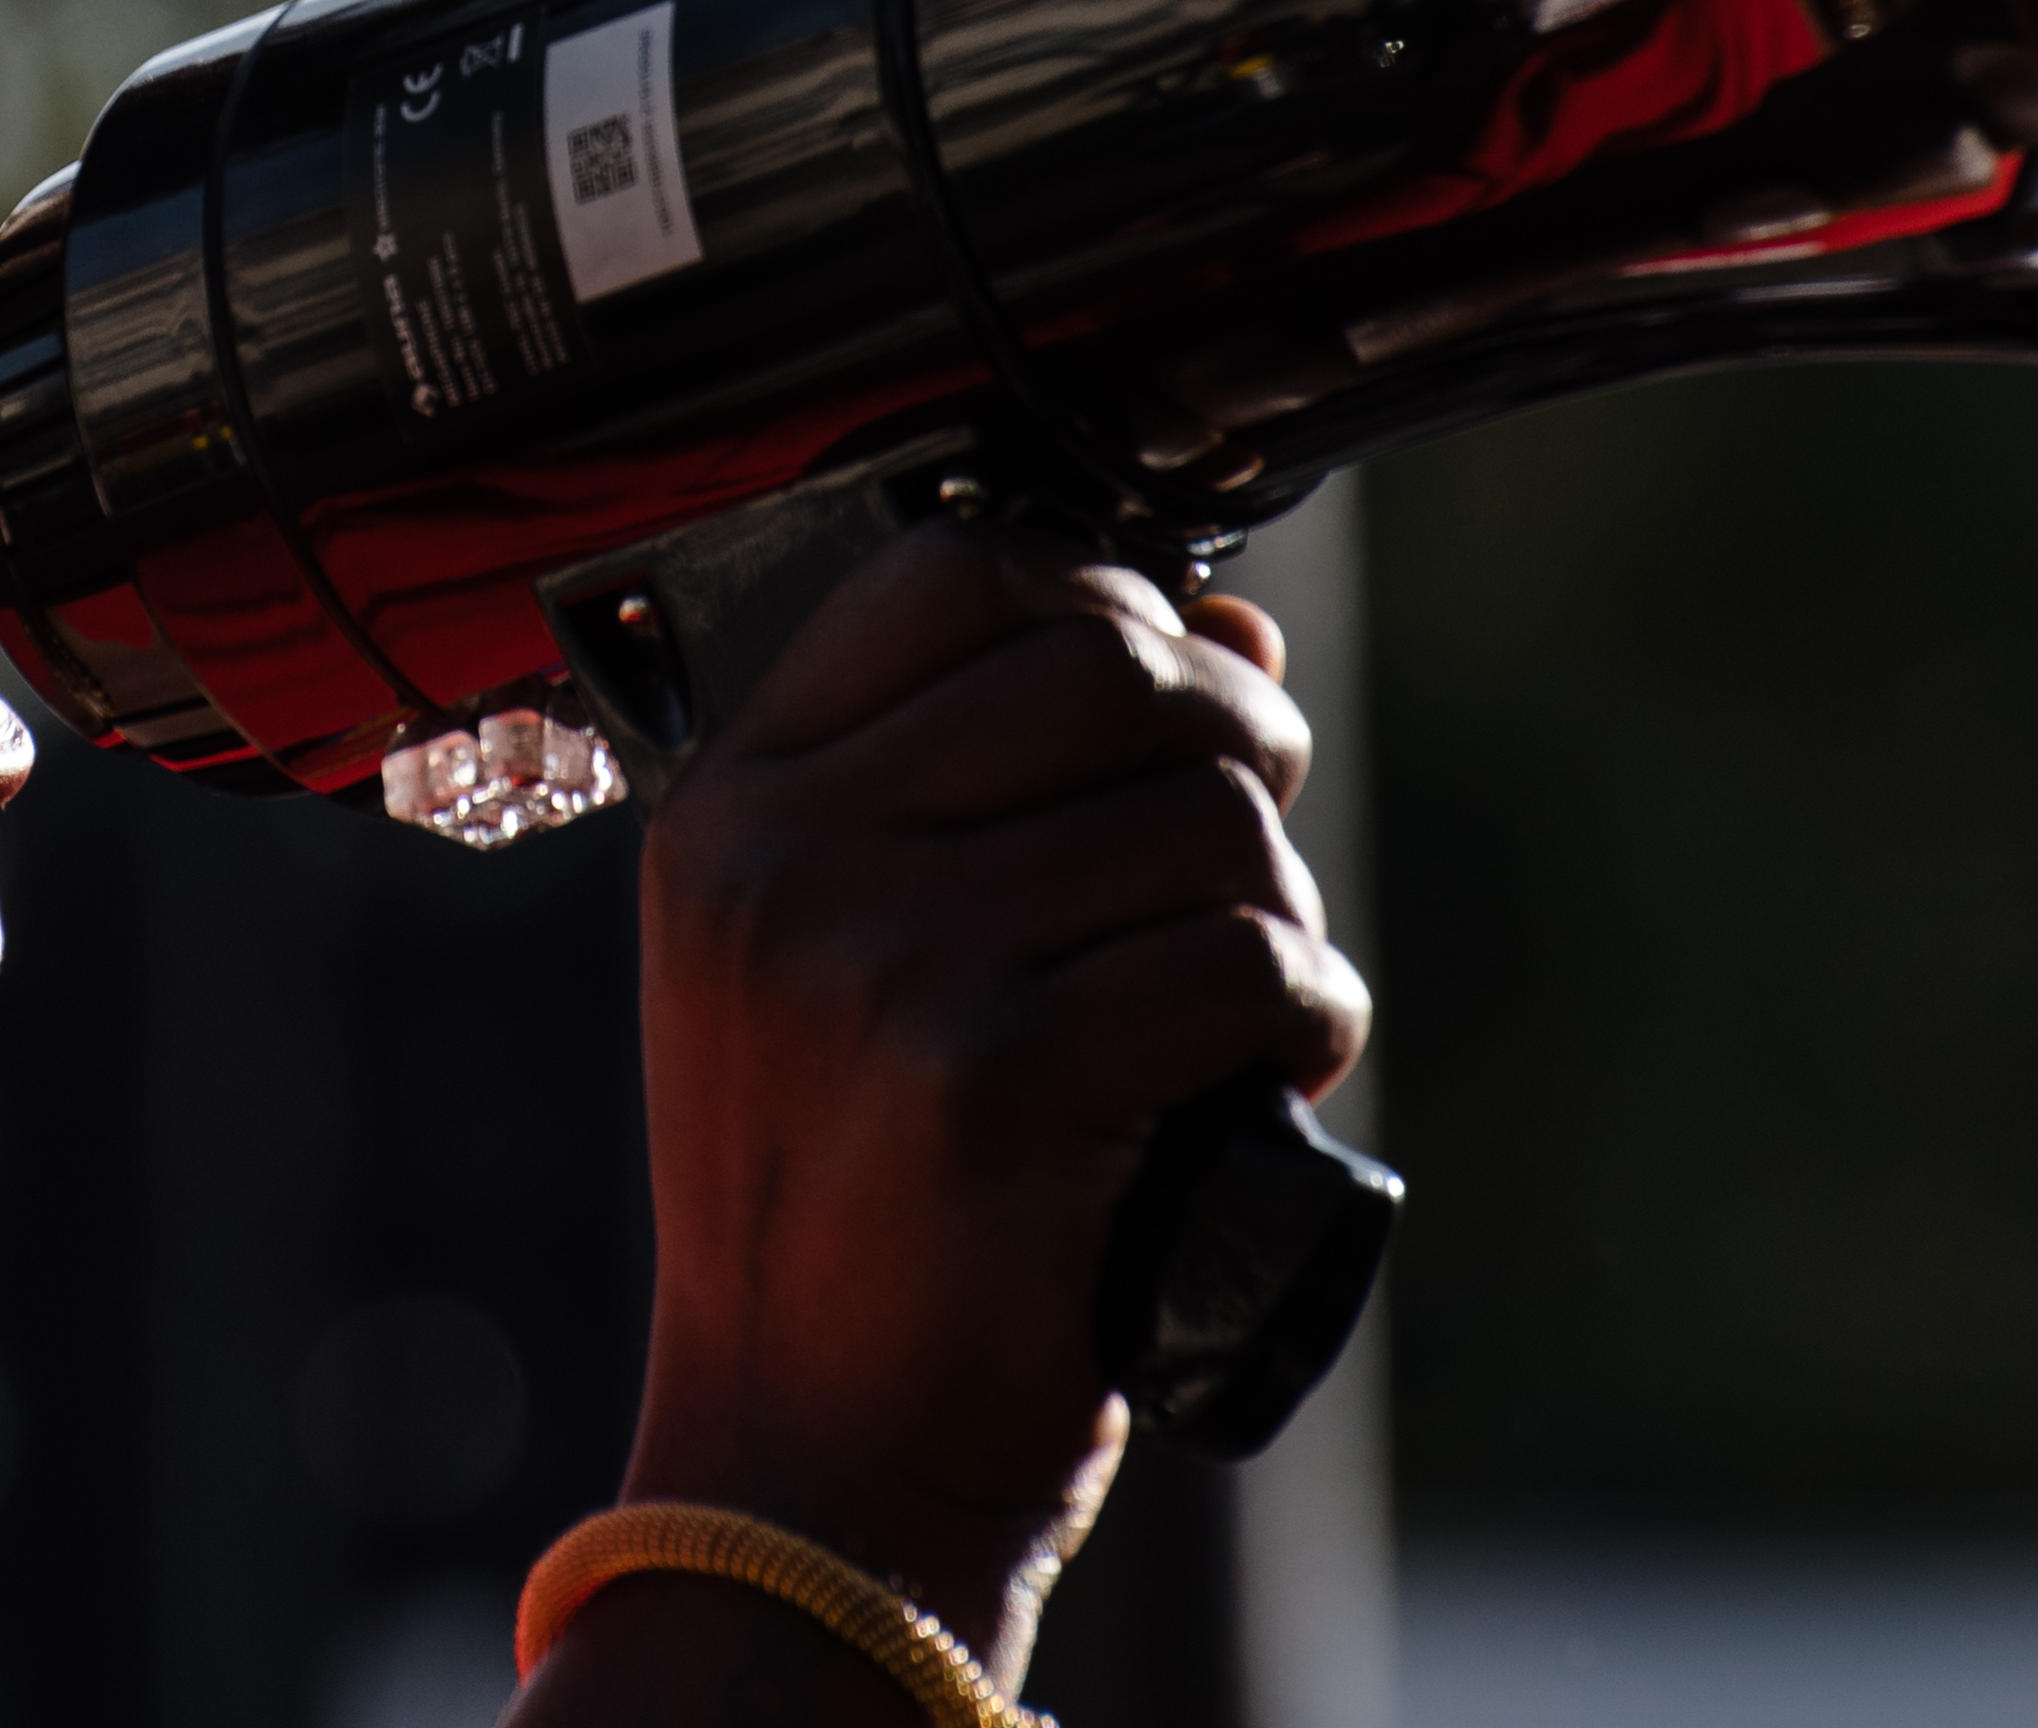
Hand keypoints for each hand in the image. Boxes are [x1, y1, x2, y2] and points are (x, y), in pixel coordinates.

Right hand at [568, 519, 1364, 1702]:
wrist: (809, 1469)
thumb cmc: (849, 1214)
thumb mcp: (846, 963)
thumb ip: (997, 786)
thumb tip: (1229, 623)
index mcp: (731, 809)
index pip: (949, 568)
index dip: (1102, 590)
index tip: (1159, 685)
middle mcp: (788, 859)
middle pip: (1105, 660)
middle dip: (1232, 734)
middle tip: (1246, 845)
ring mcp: (883, 961)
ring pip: (1203, 817)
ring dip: (1273, 904)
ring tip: (1232, 1001)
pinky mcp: (997, 1080)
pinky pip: (1246, 965)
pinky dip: (1306, 1017)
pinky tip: (1262, 1078)